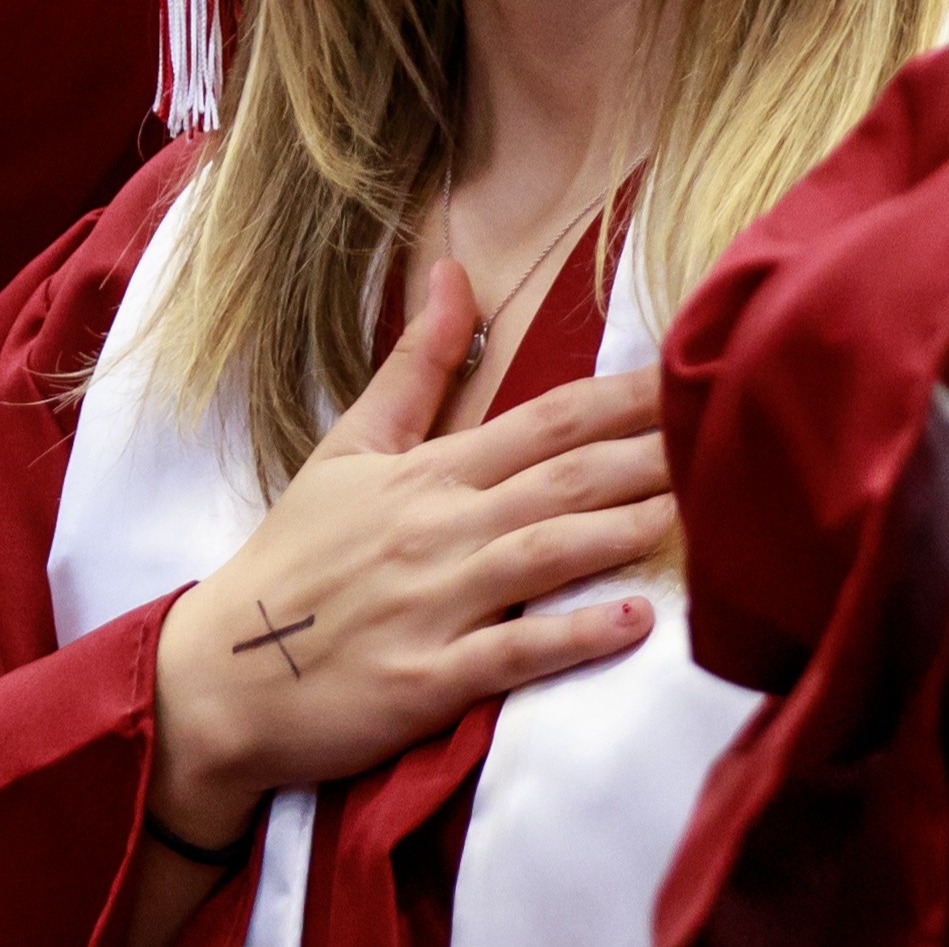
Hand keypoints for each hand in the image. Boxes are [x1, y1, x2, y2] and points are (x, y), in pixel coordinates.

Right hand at [147, 261, 675, 844]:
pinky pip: (510, 652)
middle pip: (561, 480)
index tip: (694, 373)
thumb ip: (414, 366)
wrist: (219, 673)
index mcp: (428, 474)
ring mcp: (431, 604)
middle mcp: (438, 529)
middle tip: (729, 432)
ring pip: (543, 554)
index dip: (623, 397)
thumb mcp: (348, 449)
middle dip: (647, 455)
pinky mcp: (424, 679)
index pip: (544, 420)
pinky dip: (572, 636)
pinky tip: (634, 622)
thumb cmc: (295, 558)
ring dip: (622, 531)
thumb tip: (456, 270)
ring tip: (695, 513)